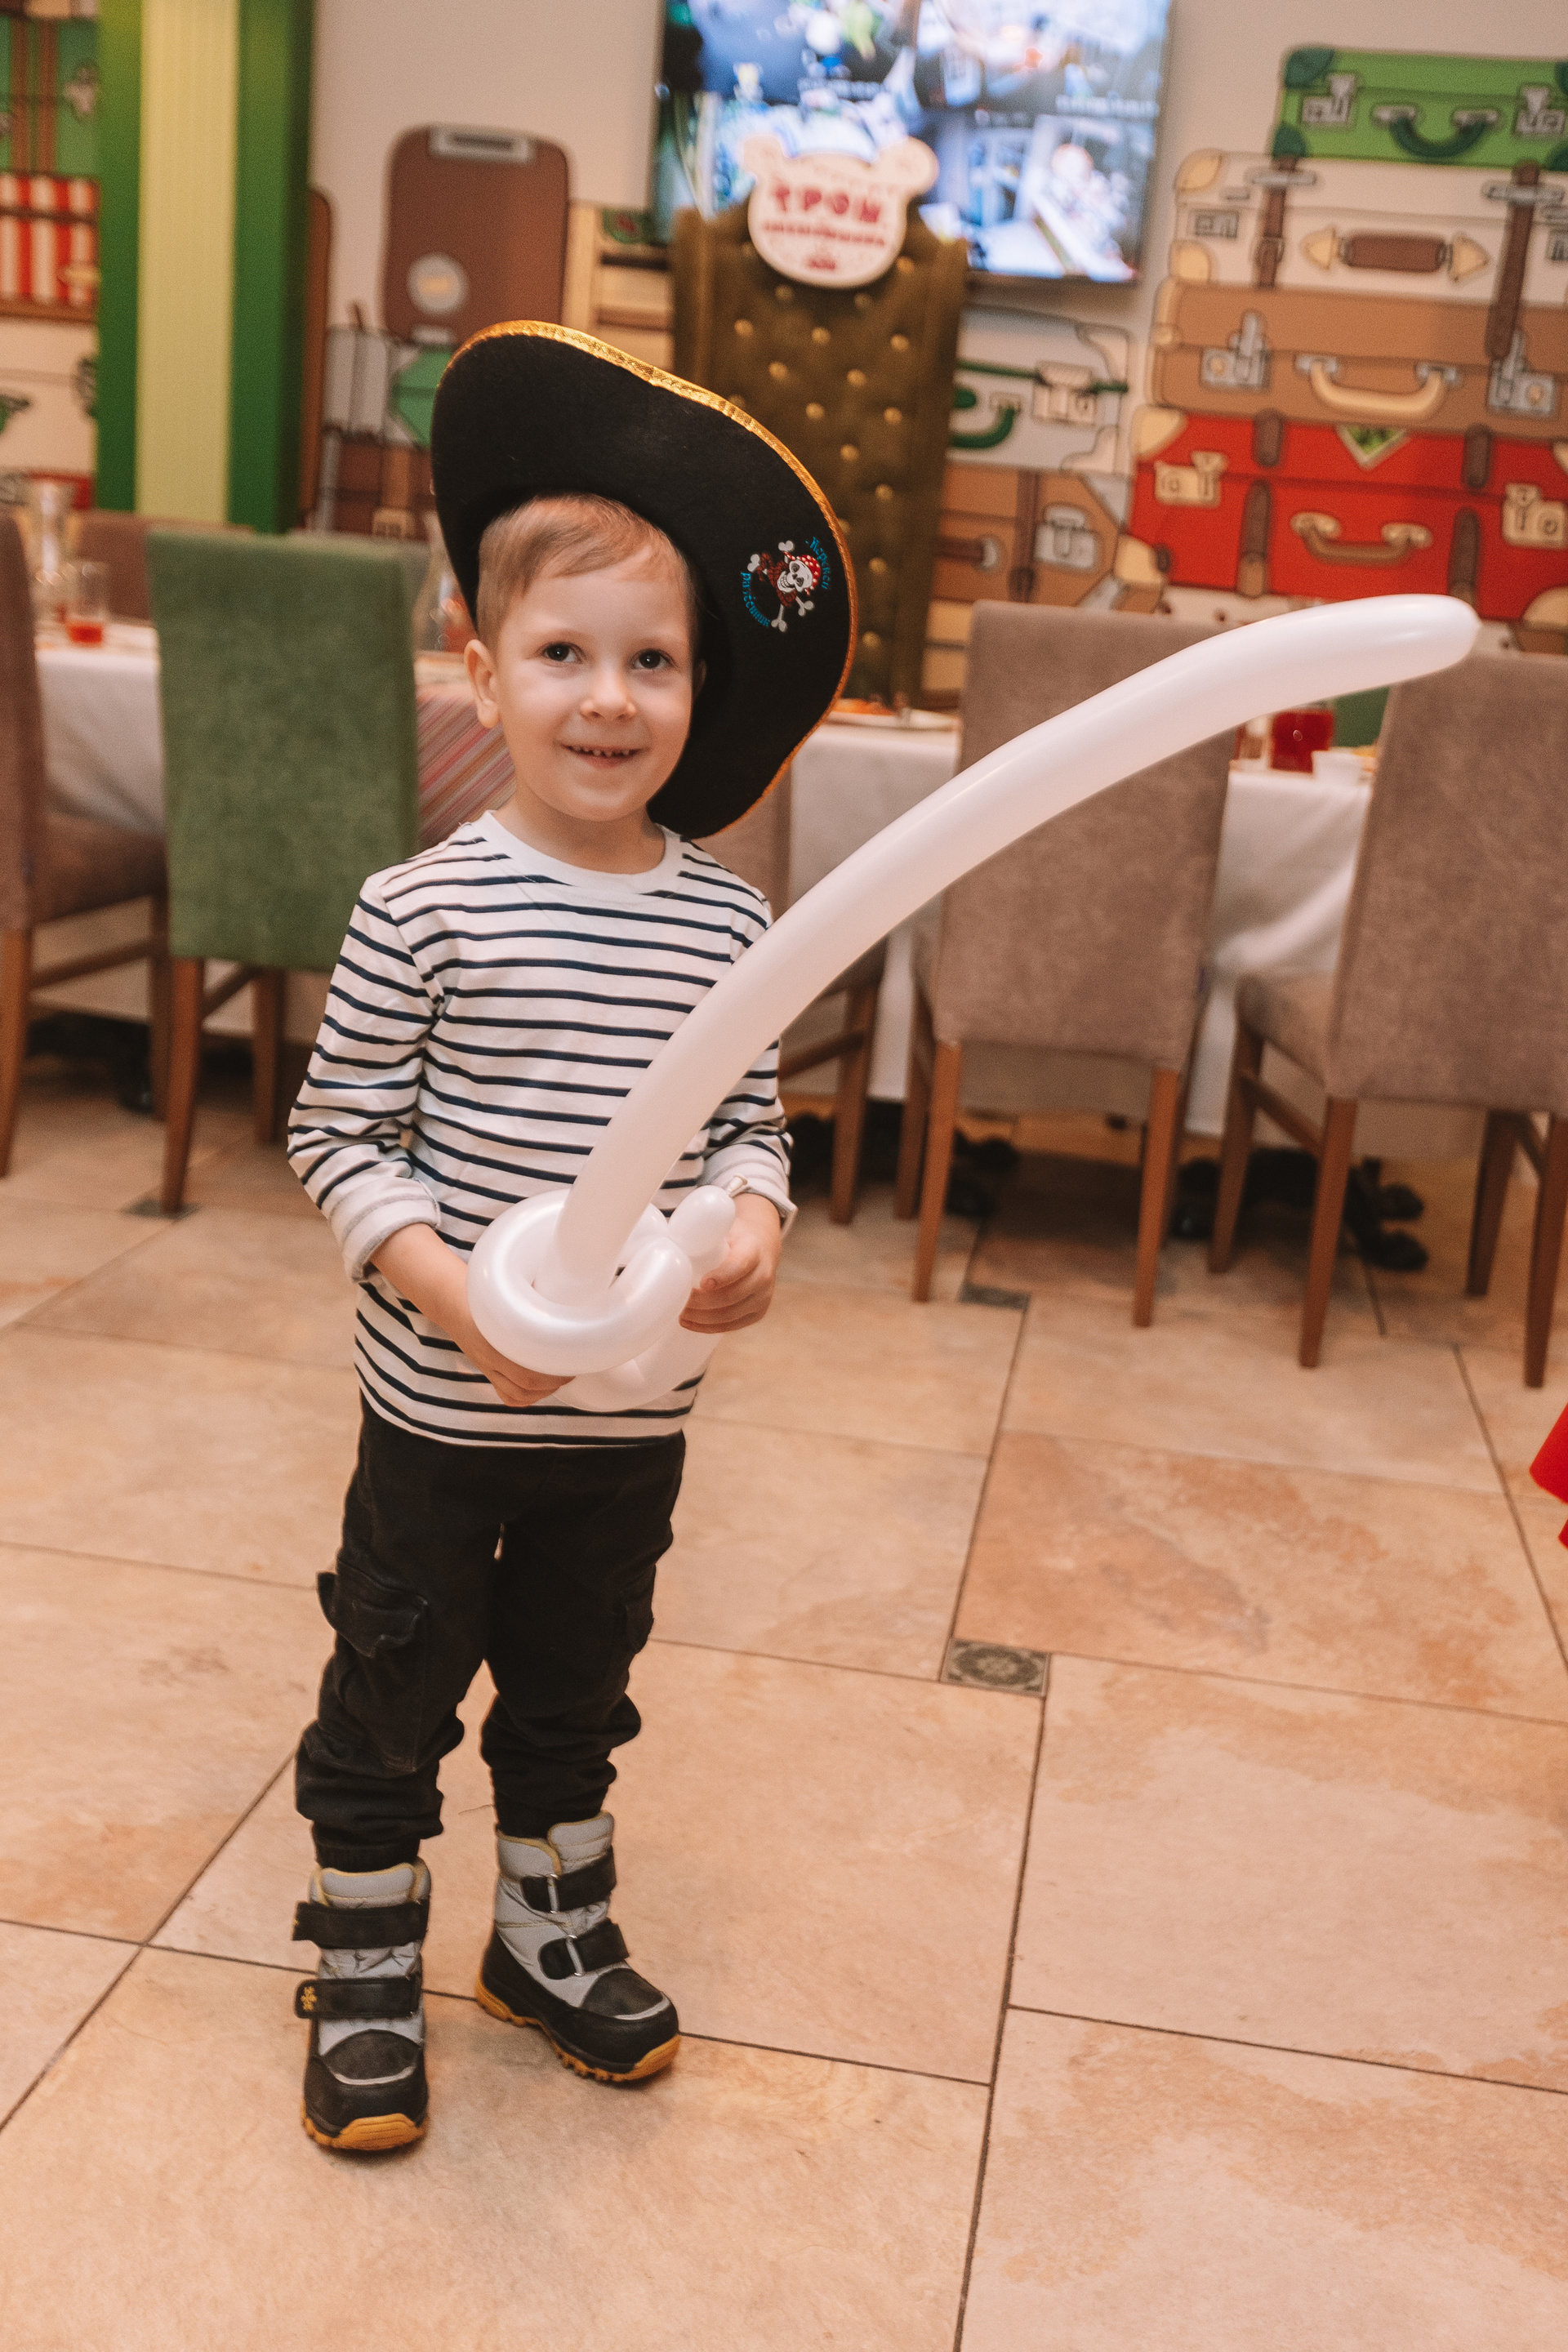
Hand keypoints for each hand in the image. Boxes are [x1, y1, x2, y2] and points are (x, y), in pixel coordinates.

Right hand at [369, 1222, 569, 1406]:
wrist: (448, 1297)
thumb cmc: (480, 1288)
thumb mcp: (508, 1288)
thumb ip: (535, 1295)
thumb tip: (569, 1289)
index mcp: (498, 1337)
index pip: (530, 1371)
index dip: (556, 1372)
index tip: (573, 1358)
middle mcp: (491, 1357)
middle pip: (528, 1385)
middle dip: (556, 1380)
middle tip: (572, 1365)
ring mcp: (487, 1366)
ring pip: (518, 1395)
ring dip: (543, 1391)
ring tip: (558, 1375)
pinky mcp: (487, 1370)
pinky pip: (506, 1395)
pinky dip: (525, 1396)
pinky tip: (538, 1385)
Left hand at [679, 1192, 782, 1334]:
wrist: (762, 1246)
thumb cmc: (732, 1237)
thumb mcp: (721, 1228)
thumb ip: (701, 1235)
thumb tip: (665, 1244)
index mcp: (754, 1249)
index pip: (739, 1265)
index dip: (721, 1276)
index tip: (701, 1283)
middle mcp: (764, 1274)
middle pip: (732, 1295)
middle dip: (702, 1303)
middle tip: (679, 1301)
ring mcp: (764, 1296)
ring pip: (731, 1315)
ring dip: (702, 1318)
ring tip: (680, 1314)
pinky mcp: (758, 1312)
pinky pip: (733, 1325)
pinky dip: (709, 1327)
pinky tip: (690, 1322)